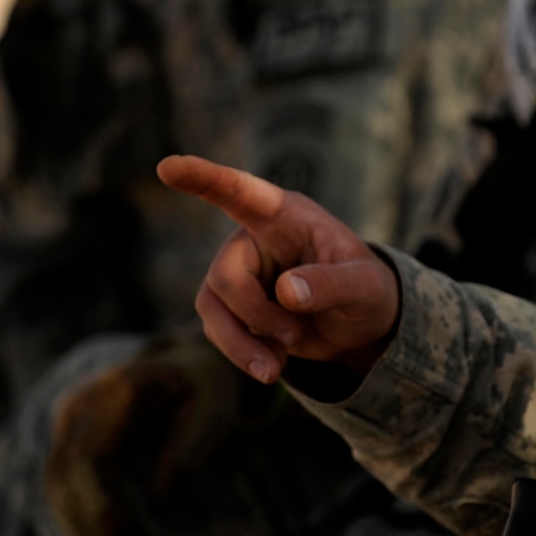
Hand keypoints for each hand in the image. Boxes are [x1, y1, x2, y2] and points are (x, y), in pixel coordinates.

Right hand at [44, 326, 265, 535]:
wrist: (186, 367)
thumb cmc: (204, 392)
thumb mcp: (211, 413)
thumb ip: (186, 453)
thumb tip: (159, 501)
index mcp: (119, 388)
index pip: (92, 456)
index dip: (103, 503)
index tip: (132, 535)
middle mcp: (85, 399)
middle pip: (67, 471)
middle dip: (92, 520)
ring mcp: (70, 416)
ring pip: (55, 481)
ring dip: (80, 525)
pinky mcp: (68, 436)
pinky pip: (59, 483)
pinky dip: (77, 517)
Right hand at [158, 154, 400, 383]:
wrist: (360, 326)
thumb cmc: (366, 290)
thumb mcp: (365, 286)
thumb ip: (331, 284)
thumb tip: (287, 292)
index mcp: (285, 215)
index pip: (240, 192)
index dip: (203, 178)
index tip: (168, 167)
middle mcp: (253, 238)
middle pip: (225, 275)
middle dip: (255, 315)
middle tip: (294, 338)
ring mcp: (239, 272)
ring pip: (212, 308)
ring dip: (241, 343)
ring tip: (276, 368)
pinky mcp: (233, 306)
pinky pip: (218, 330)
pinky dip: (243, 353)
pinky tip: (274, 363)